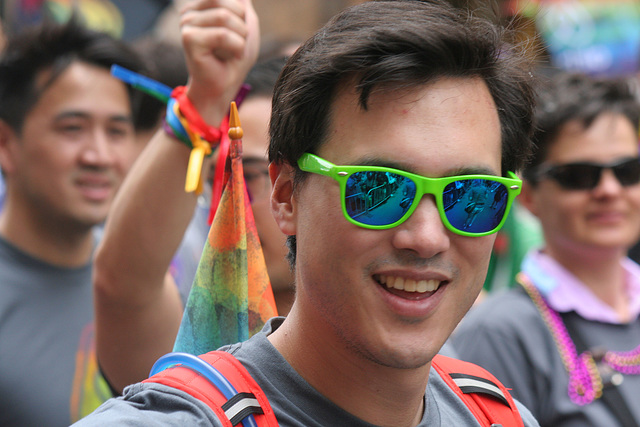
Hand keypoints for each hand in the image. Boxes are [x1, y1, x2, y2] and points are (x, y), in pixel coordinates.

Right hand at [179, 0, 259, 123]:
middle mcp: (189, 11)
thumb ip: (243, 5)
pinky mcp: (189, 38)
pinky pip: (222, 35)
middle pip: (226, 3)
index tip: (236, 35)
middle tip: (236, 44)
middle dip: (241, 26)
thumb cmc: (235, 58)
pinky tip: (229, 57)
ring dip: (239, 38)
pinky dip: (235, 48)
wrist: (225, 86)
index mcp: (201, 5)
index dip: (242, 15)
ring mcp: (186, 23)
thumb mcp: (246, 26)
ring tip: (232, 52)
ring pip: (225, 17)